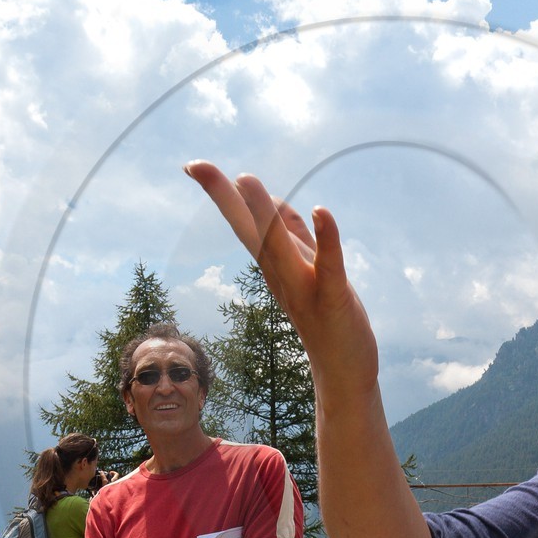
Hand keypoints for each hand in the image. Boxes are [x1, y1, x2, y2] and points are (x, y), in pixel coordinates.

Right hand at [184, 162, 379, 390]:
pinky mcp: (333, 299)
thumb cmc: (326, 318)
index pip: (244, 224)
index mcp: (274, 266)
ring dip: (264, 215)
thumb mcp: (308, 267)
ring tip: (246, 179)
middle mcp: (280, 276)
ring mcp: (304, 288)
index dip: (222, 194)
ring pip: (279, 247)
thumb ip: (293, 234)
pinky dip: (327, 238)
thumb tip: (271, 200)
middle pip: (250, 232)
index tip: (193, 165)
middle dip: (225, 198)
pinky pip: (329, 266)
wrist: (344, 372)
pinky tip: (322, 211)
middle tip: (196, 166)